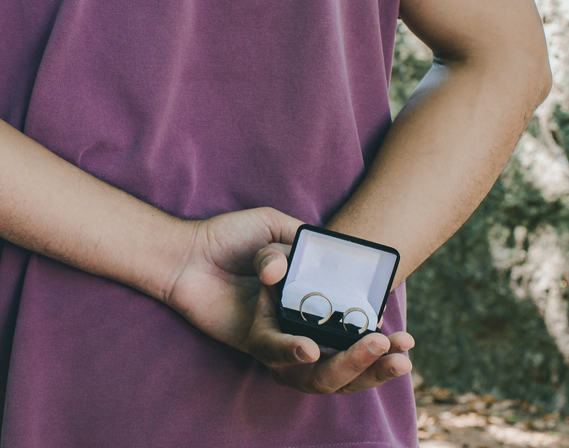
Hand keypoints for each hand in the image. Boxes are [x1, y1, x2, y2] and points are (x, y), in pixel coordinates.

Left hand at [166, 209, 413, 392]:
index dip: (379, 333)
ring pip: (318, 362)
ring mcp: (276, 332)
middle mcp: (297, 318)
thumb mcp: (269, 225)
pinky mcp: (252, 341)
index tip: (405, 335)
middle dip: (376, 358)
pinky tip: (310, 345)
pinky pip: (275, 352)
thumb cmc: (225, 236)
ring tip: (374, 348)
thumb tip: (308, 266)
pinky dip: (293, 350)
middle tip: (402, 352)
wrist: (184, 251)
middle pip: (343, 351)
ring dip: (349, 362)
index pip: (353, 321)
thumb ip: (297, 241)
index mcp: (310, 293)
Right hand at [244, 243, 413, 392]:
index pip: (272, 348)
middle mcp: (289, 364)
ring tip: (402, 357)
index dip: (289, 351)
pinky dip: (384, 364)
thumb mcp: (273, 261)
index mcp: (265, 337)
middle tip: (377, 342)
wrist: (305, 287)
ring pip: (347, 382)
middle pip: (318, 377)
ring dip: (376, 370)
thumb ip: (269, 260)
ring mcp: (318, 371)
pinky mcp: (342, 371)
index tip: (310, 349)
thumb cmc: (287, 275)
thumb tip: (271, 271)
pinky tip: (403, 346)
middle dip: (351, 363)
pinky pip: (363, 375)